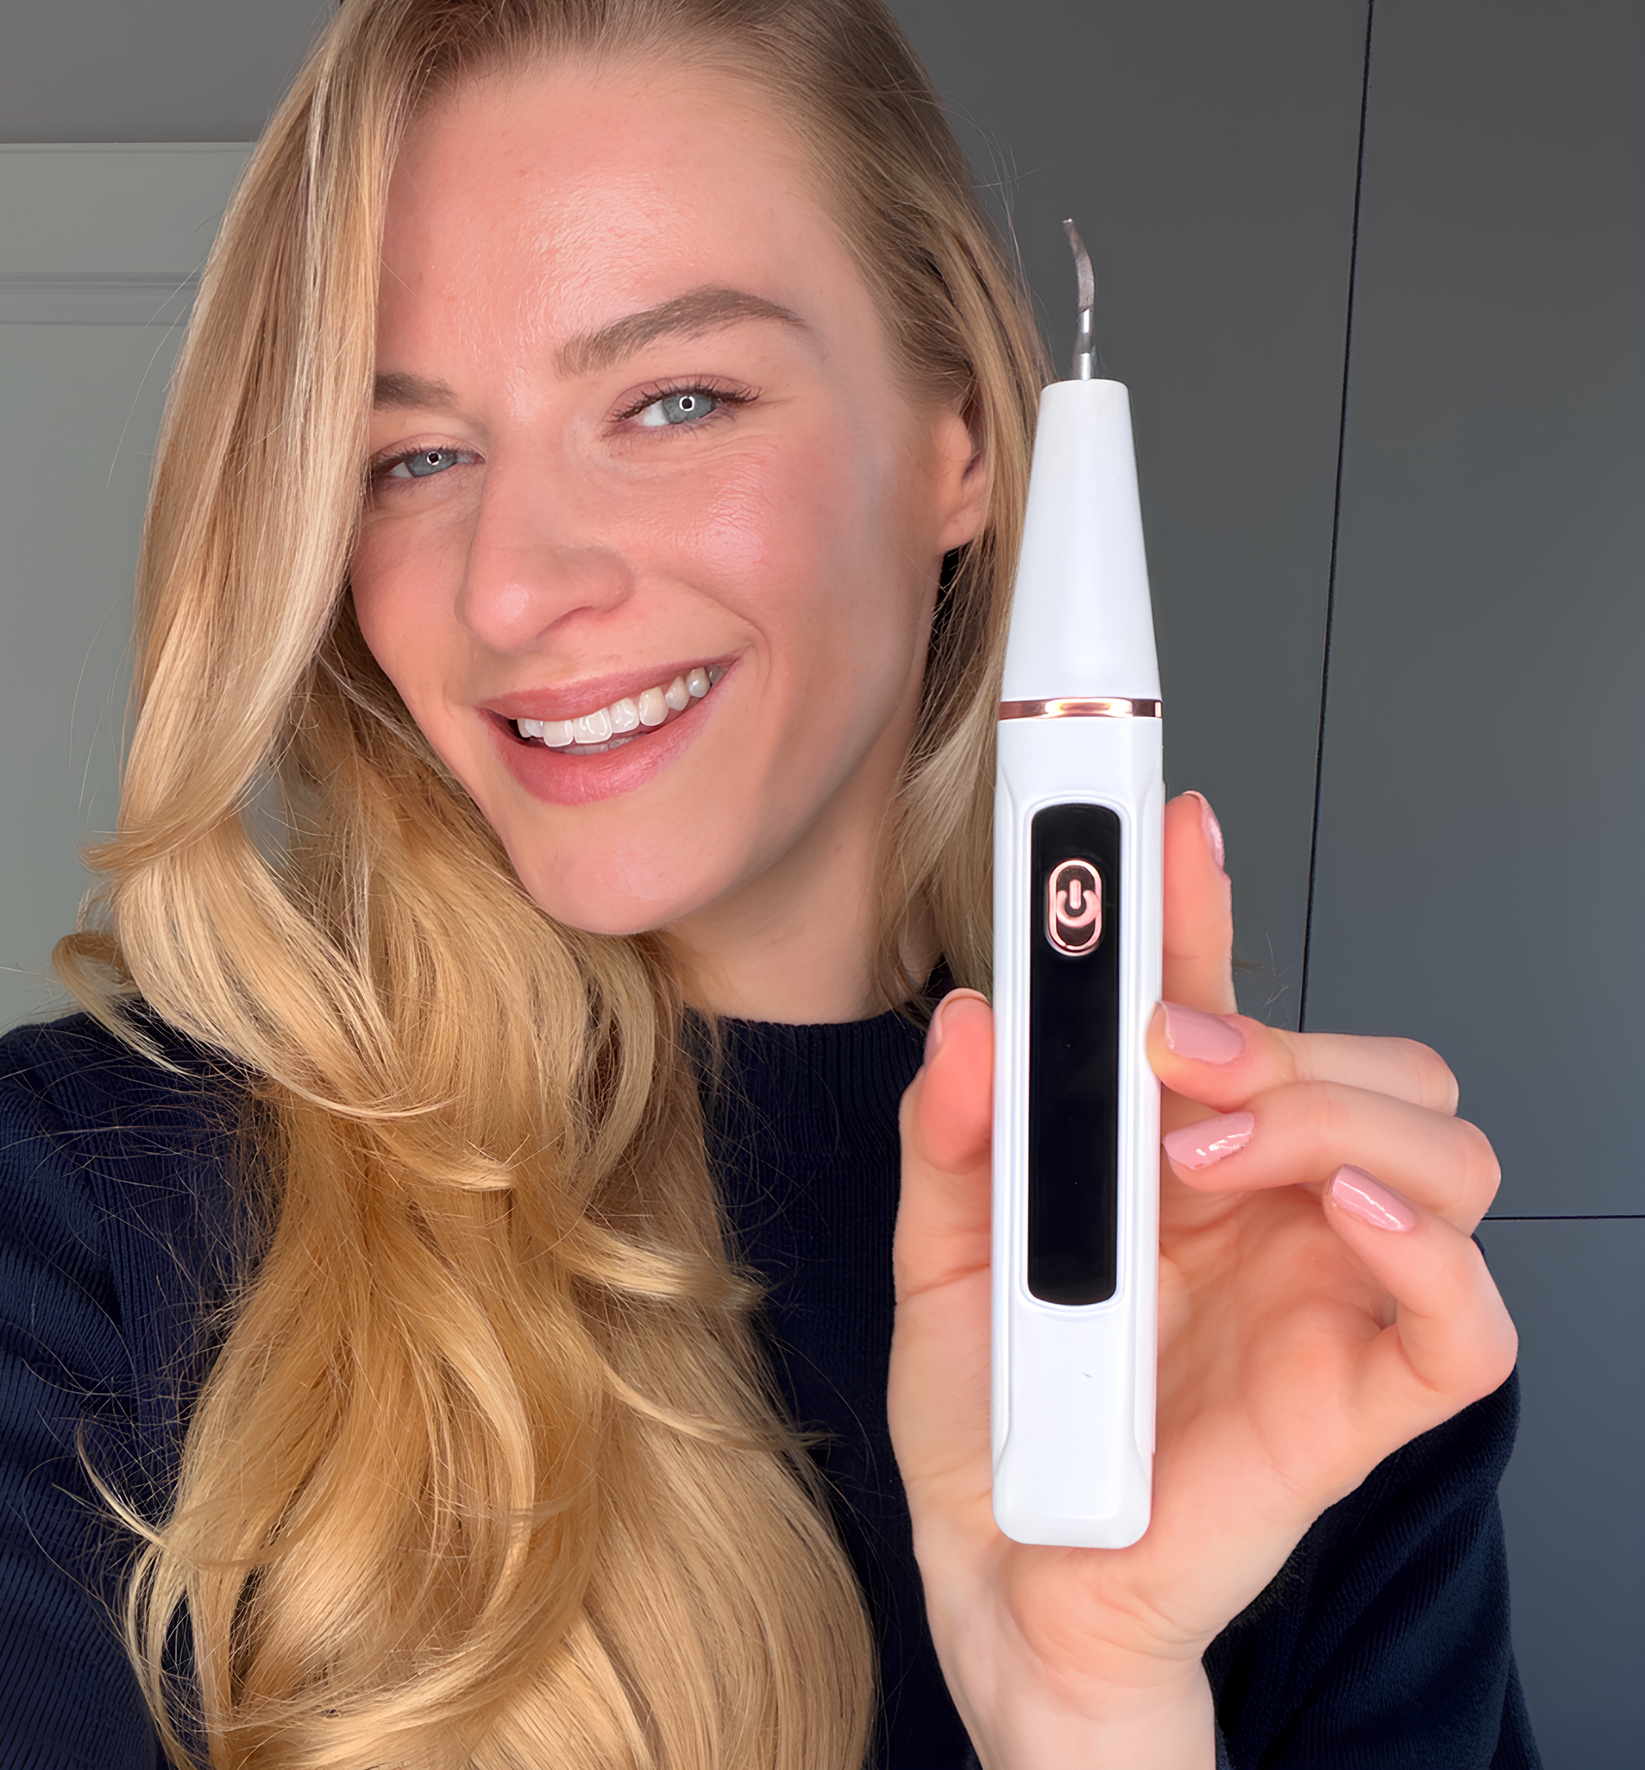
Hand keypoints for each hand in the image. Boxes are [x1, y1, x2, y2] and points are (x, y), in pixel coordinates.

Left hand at [886, 792, 1516, 1769]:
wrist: (1005, 1578)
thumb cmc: (989, 1419)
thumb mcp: (935, 1257)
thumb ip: (950, 1139)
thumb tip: (973, 1022)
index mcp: (1174, 1152)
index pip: (1218, 1001)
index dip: (1203, 910)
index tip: (1164, 828)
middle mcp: (1267, 1202)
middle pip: (1362, 1060)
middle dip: (1275, 1032)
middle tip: (1170, 1047)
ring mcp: (1328, 1293)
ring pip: (1439, 1152)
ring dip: (1333, 1114)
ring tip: (1211, 1151)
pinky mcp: (1363, 1400)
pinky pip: (1471, 1322)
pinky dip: (1433, 1255)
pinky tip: (1349, 1217)